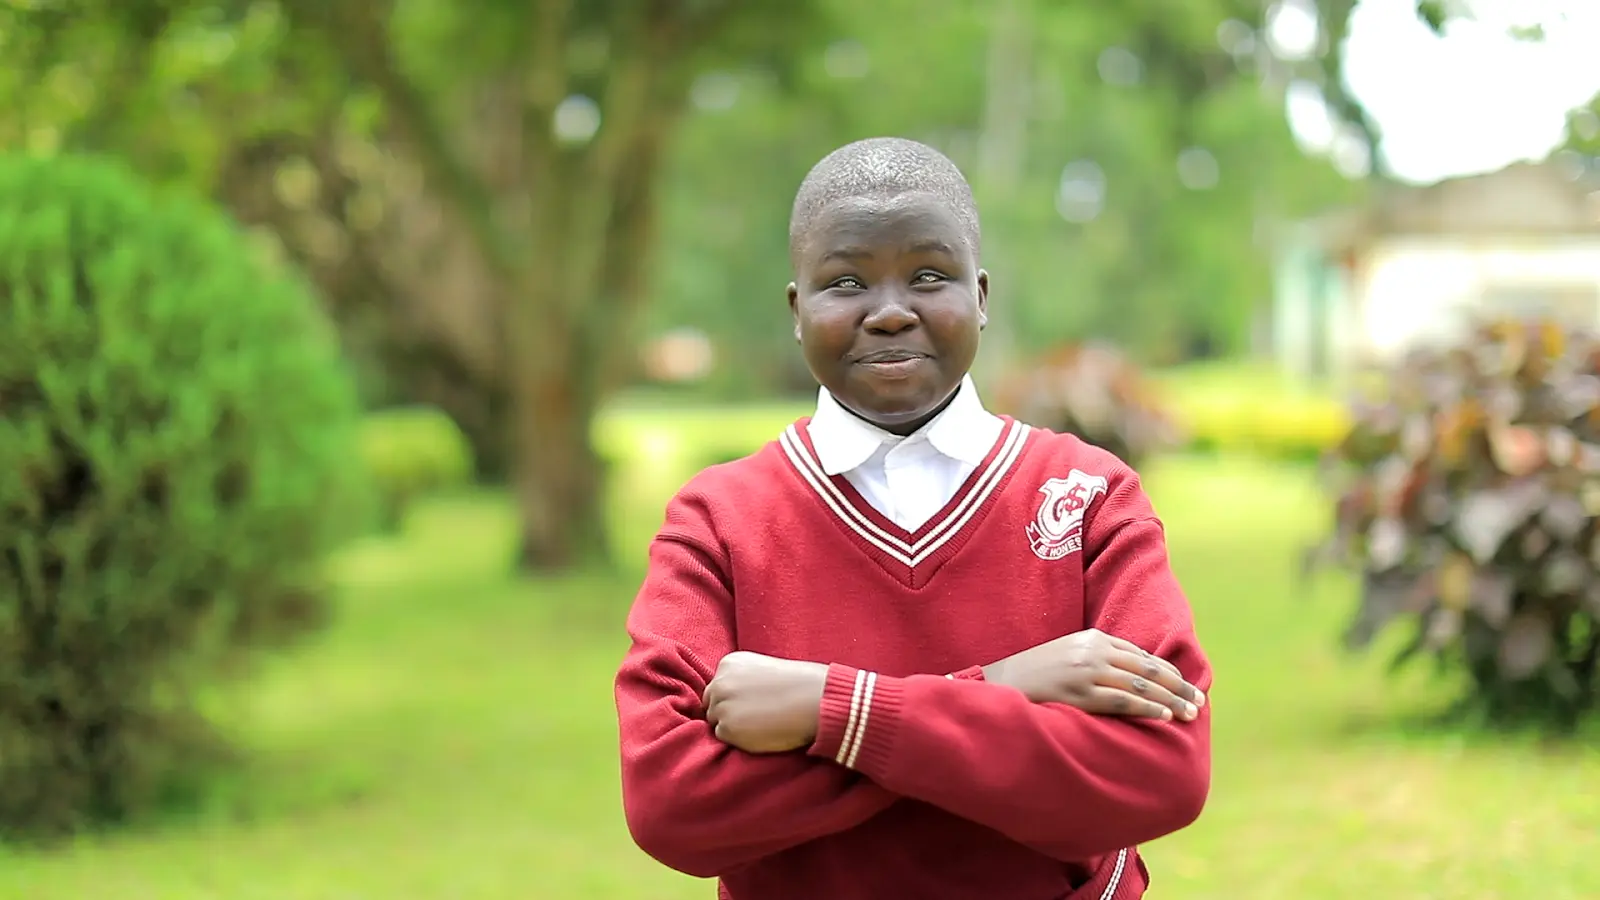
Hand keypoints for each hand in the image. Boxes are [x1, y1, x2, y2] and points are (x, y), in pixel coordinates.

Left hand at [702, 651, 829, 752]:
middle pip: (711, 704)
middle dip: (728, 712)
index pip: (718, 687)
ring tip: (761, 723)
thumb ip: (743, 680)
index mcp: (729, 663)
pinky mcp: (727, 728)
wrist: (814, 700)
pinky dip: (739, 739)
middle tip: (755, 717)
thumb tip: (732, 699)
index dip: (734, 699)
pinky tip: (760, 731)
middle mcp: (720, 682)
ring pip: (716, 722)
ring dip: (733, 727)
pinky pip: (724, 738)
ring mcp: (722, 705)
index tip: (753, 702)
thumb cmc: (798, 685)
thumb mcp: (763, 669)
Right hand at [981, 629, 1205, 721]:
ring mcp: (1086, 672)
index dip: (1168, 673)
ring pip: (1140, 686)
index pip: (1141, 656)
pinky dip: (1146, 708)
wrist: (998, 682)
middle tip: (1199, 702)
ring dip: (1170, 700)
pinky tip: (1163, 716)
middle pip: (1147, 669)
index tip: (1187, 687)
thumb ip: (1097, 659)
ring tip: (1189, 713)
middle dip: (1178, 686)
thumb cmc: (1034, 674)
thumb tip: (1132, 678)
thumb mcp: (1068, 655)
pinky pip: (1121, 702)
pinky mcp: (1078, 694)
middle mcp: (1093, 651)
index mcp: (1093, 638)